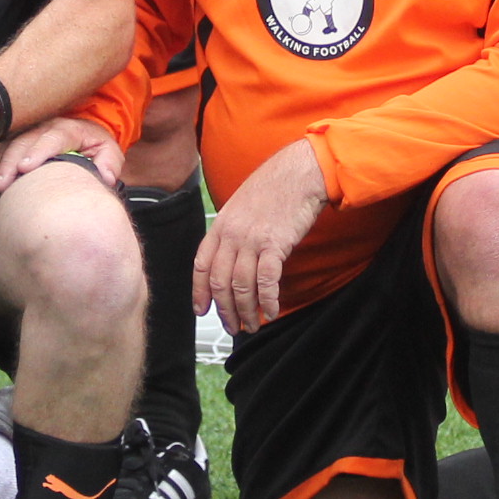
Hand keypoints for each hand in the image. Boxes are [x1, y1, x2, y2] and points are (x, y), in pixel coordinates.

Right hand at [0, 116, 120, 191]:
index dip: (38, 152)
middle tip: (1, 186)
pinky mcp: (14, 139)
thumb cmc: (95, 146)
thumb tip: (105, 177)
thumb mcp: (108, 150)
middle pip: (23, 142)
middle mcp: (44, 126)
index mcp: (69, 128)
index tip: (26, 169)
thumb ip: (110, 163)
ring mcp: (26, 132)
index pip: (53, 137)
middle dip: (10, 164)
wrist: (83, 134)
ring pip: (5, 146)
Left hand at [197, 139, 329, 333]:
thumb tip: (232, 261)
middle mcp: (232, 234)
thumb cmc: (275, 187)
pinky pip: (267, 282)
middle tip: (232, 326)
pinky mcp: (275, 244)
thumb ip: (232, 233)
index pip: (201, 266)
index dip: (199, 292)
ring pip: (241, 286)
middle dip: (225, 310)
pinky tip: (272, 311)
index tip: (201, 310)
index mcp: (221, 225)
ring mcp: (252, 239)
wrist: (299, 172)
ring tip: (253, 324)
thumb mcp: (241, 207)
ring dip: (247, 311)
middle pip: (220, 282)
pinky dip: (268, 301)